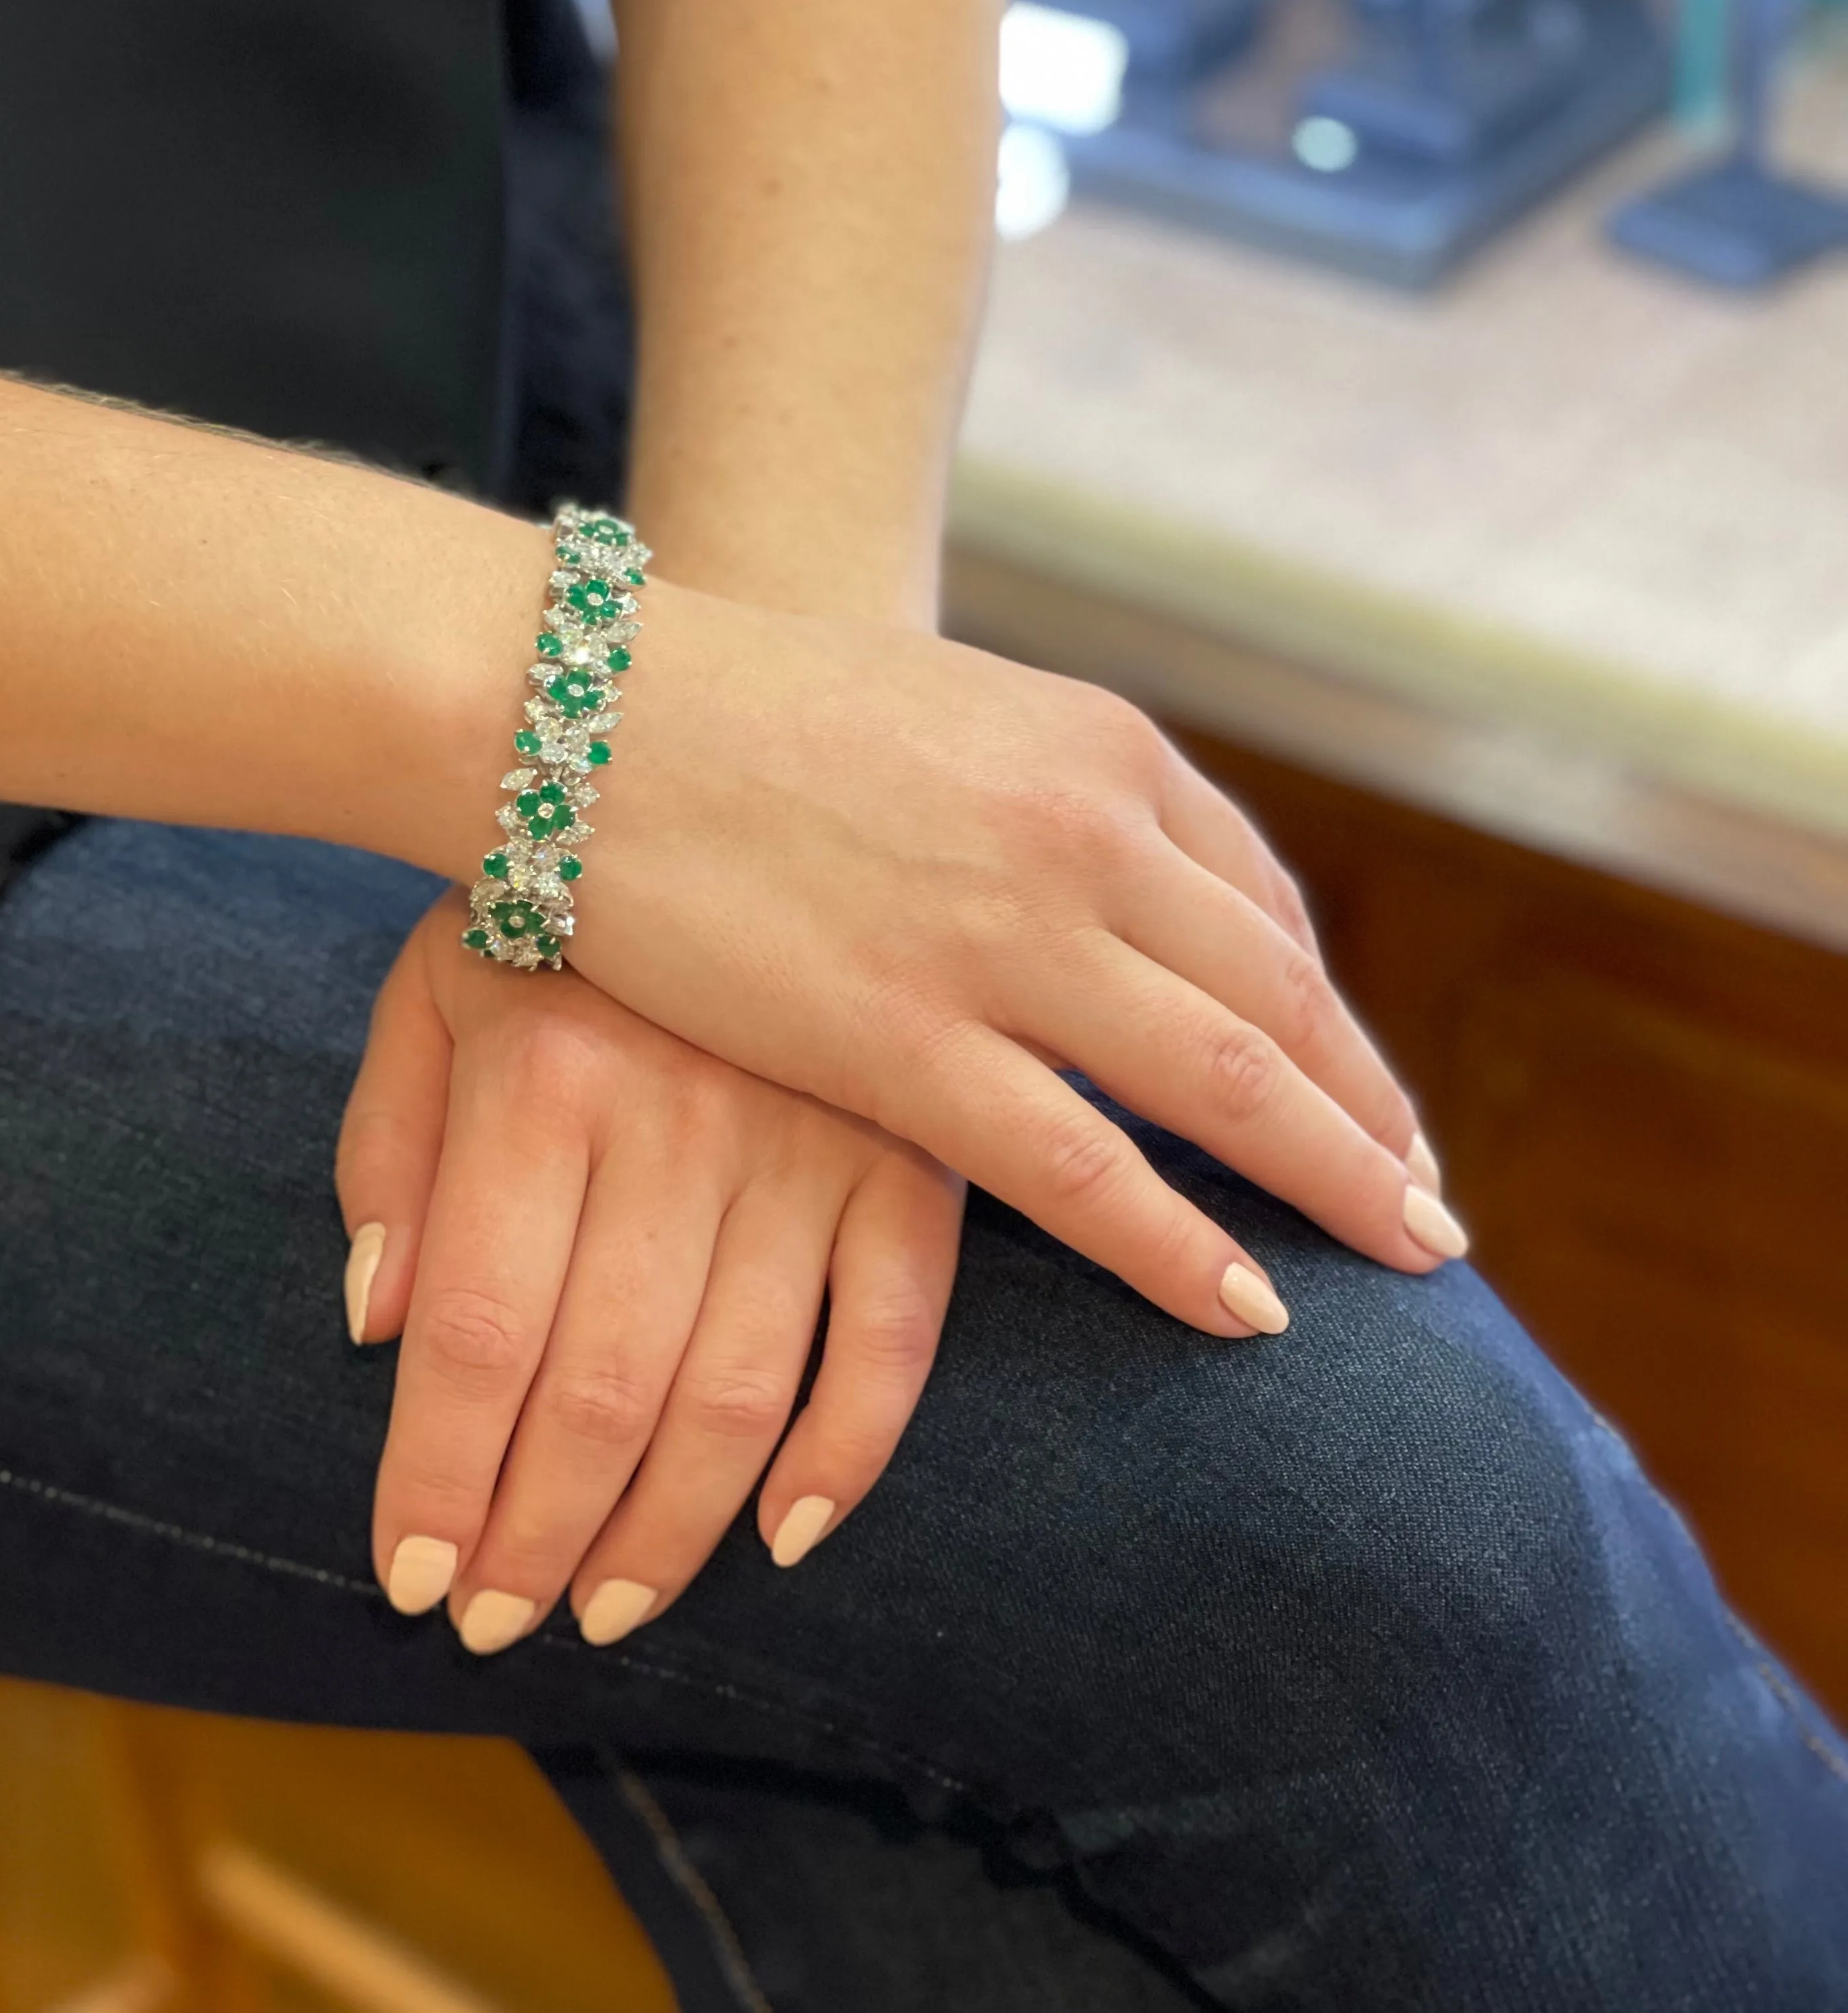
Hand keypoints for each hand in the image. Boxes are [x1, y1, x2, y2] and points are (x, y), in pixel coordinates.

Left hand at [337, 897, 964, 1646]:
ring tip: (610, 1610)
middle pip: (599, 1388)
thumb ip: (388, 1145)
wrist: (738, 767)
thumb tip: (374, 1330)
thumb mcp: (435, 978)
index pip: (470, 1331)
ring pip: (738, 1391)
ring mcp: (814, 1140)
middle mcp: (680, 1116)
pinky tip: (790, 1535)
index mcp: (546, 1071)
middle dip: (540, 1535)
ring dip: (670, 1530)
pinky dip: (851, 1452)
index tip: (411, 1582)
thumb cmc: (566, 896)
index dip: (438, 1477)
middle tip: (501, 1624)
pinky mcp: (916, 1157)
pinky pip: (897, 1337)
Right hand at [563, 585, 1461, 1334]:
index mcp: (1098, 750)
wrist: (578, 704)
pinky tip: (1250, 1309)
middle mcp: (1085, 834)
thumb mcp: (941, 718)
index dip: (1333, 1022)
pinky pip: (1084, 1166)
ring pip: (1224, 1080)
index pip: (1263, 909)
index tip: (1370, 1100)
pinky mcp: (901, 1039)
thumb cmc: (738, 711)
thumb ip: (1039, 802)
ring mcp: (1002, 937)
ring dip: (1335, 1178)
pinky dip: (1181, 1242)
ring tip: (1406, 1258)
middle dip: (1371, 1113)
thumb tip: (1097, 891)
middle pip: (1280, 999)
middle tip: (1434, 1208)